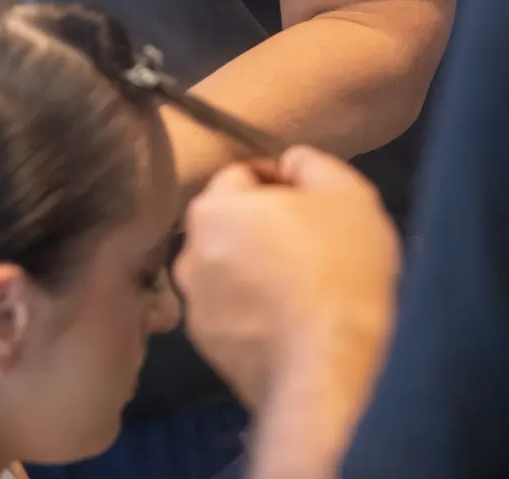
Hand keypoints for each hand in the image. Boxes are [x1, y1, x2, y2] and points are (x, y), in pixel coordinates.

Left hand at [174, 147, 400, 410]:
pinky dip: (256, 314)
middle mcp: (189, 255)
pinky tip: (293, 324)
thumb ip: (309, 163)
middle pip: (231, 224)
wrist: (335, 372)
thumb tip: (290, 165)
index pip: (242, 176)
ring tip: (305, 290)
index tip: (314, 204)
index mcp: (211, 209)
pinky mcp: (210, 353)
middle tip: (313, 246)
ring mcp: (196, 309)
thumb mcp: (345, 193)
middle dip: (264, 228)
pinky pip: (234, 316)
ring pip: (230, 272)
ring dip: (257, 272)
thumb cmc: (341, 270)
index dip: (281, 183)